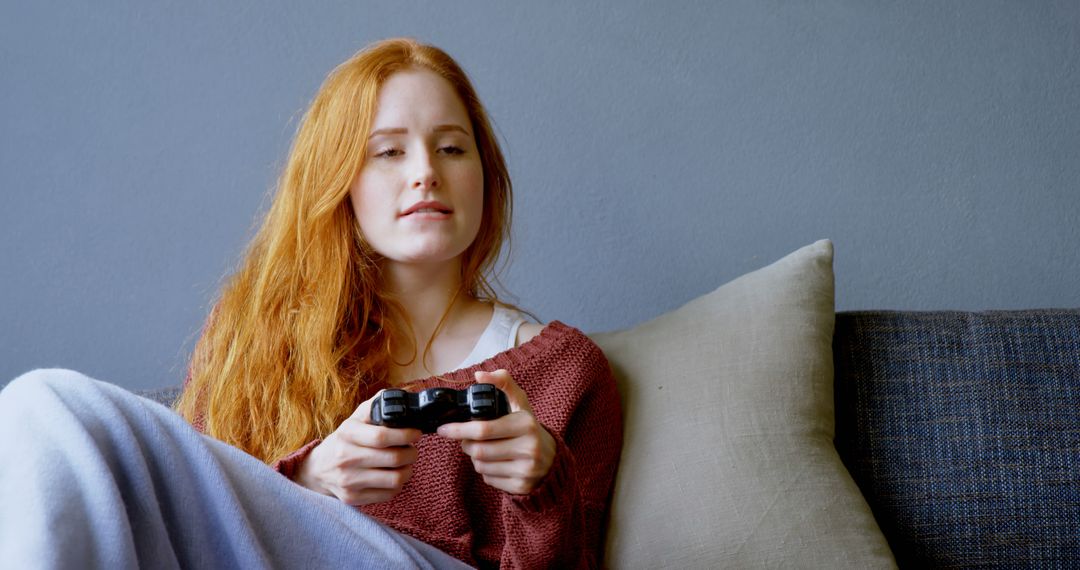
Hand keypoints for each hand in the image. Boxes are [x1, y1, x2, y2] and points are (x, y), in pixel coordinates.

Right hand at [295, 390, 421, 505]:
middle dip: (411, 453)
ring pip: (394, 480)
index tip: (416, 433)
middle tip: (412, 450)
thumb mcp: (355, 419)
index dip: (405, 435)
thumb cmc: (344, 440)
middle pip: (393, 459)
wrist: (318, 469)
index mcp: (347, 433)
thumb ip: (375, 406)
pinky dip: (397, 486)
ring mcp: (348, 480)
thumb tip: (397, 397)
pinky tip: (393, 476)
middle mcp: (345, 457)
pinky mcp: (353, 498)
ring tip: (406, 464)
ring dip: (408, 471)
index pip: (382, 436)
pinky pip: (388, 495)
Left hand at [437, 369, 555, 494]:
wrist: (553, 460)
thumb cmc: (529, 429)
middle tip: (465, 440)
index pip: (483, 429)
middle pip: (479, 450)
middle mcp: (529, 448)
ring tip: (483, 450)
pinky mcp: (521, 486)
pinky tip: (495, 463)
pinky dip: (485, 471)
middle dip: (465, 444)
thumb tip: (478, 375)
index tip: (443, 428)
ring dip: (474, 458)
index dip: (459, 430)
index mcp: (526, 424)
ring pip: (481, 466)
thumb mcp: (520, 404)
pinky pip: (489, 479)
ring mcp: (526, 469)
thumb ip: (503, 383)